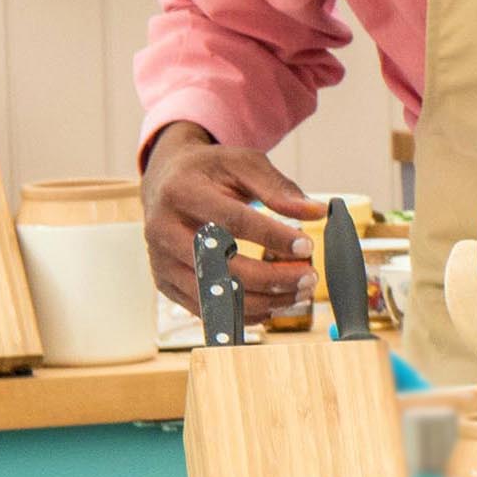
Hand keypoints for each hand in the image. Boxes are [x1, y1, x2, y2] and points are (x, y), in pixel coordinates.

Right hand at [142, 122, 321, 318]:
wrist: (166, 182)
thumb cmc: (209, 172)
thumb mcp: (243, 164)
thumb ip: (279, 188)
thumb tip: (316, 211)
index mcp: (181, 193)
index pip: (232, 221)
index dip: (272, 237)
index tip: (307, 246)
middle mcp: (162, 231)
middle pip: (220, 266)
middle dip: (271, 277)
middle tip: (309, 276)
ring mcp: (160, 261)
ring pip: (213, 295)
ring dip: (263, 300)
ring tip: (299, 292)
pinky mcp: (165, 284)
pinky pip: (206, 309)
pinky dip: (245, 312)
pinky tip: (276, 303)